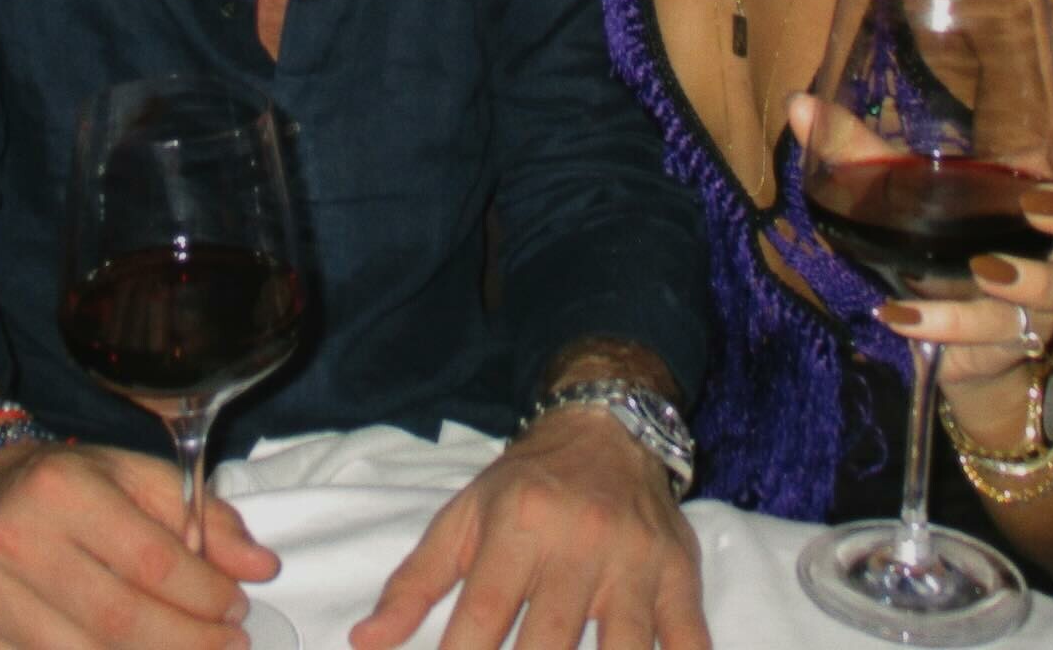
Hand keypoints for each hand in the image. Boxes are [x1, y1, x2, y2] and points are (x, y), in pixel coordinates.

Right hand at [0, 437, 276, 648]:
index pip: (150, 560)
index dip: (204, 593)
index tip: (237, 608)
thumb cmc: (70, 484)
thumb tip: (261, 566)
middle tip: (227, 646)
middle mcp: (14, 541)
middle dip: (187, 642)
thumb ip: (202, 517)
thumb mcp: (137, 476)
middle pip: (119, 620)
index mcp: (62, 489)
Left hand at [349, 409, 707, 649]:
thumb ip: (414, 583)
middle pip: (549, 644)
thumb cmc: (526, 483)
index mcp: (518, 525)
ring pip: (622, 649)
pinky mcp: (679, 573)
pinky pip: (688, 636)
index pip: (483, 620)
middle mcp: (577, 542)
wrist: (606, 425)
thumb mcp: (463, 516)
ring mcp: (633, 561)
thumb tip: (364, 644)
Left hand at [850, 113, 1052, 445]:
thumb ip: (856, 150)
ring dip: (1029, 280)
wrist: (946, 338)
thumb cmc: (936, 240)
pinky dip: (948, 326)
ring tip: (984, 269)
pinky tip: (900, 316)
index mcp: (1040, 186)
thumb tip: (801, 103)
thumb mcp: (900, 191)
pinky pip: (996, 339)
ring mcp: (1042, 299)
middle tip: (1041, 204)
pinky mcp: (1012, 345)